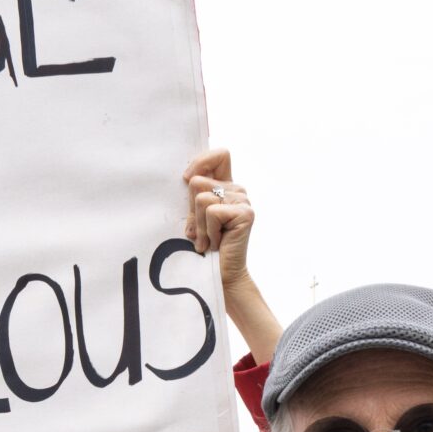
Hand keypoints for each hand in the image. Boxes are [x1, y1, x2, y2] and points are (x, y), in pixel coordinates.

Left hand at [184, 149, 280, 361]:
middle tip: (199, 232)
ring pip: (202, 199)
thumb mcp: (193, 216)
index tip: (186, 180)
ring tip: (207, 241)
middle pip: (200, 181)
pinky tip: (215, 243)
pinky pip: (212, 211)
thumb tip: (191, 179)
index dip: (201, 161)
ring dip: (198, 225)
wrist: (218, 276)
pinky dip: (207, 231)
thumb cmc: (202, 248)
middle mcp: (238, 191)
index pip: (220, 154)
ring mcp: (244, 201)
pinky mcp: (245, 214)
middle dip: (191, 210)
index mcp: (227, 187)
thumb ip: (193, 194)